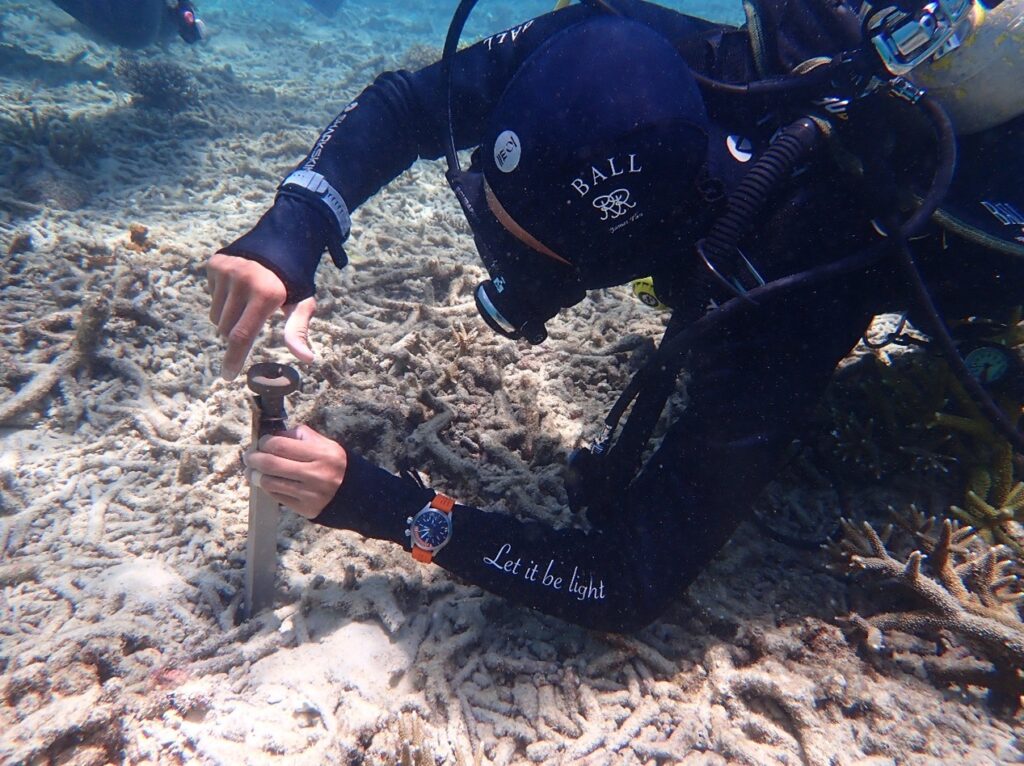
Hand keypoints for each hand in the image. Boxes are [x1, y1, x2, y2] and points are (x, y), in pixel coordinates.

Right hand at [206, 253, 316, 379]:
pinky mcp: (215, 263)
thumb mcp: (302, 303)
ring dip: (228, 319)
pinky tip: (239, 288)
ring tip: (247, 304)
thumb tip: (306, 359)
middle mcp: (242, 280)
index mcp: (266, 294)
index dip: (233, 359)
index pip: (242, 336)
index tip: (228, 375)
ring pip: (216, 315)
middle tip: (250, 325)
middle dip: (236, 336)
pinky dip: (222, 299)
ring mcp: (226, 270)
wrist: (282, 239)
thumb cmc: (294, 279)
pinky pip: (211, 296)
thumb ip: (298, 331)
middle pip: (226, 329)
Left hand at [243, 425, 346, 518]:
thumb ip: (300, 436)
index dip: (264, 443)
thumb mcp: (324, 444)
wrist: (357, 494)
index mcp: (321, 453)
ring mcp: (309, 494)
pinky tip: (267, 483)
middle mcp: (315, 474)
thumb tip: (273, 436)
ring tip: (252, 471)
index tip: (261, 443)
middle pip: (270, 464)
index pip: (280, 445)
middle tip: (249, 457)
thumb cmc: (335, 465)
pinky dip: (268, 488)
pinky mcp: (305, 509)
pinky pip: (276, 497)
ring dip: (254, 476)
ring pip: (269, 483)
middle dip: (253, 459)